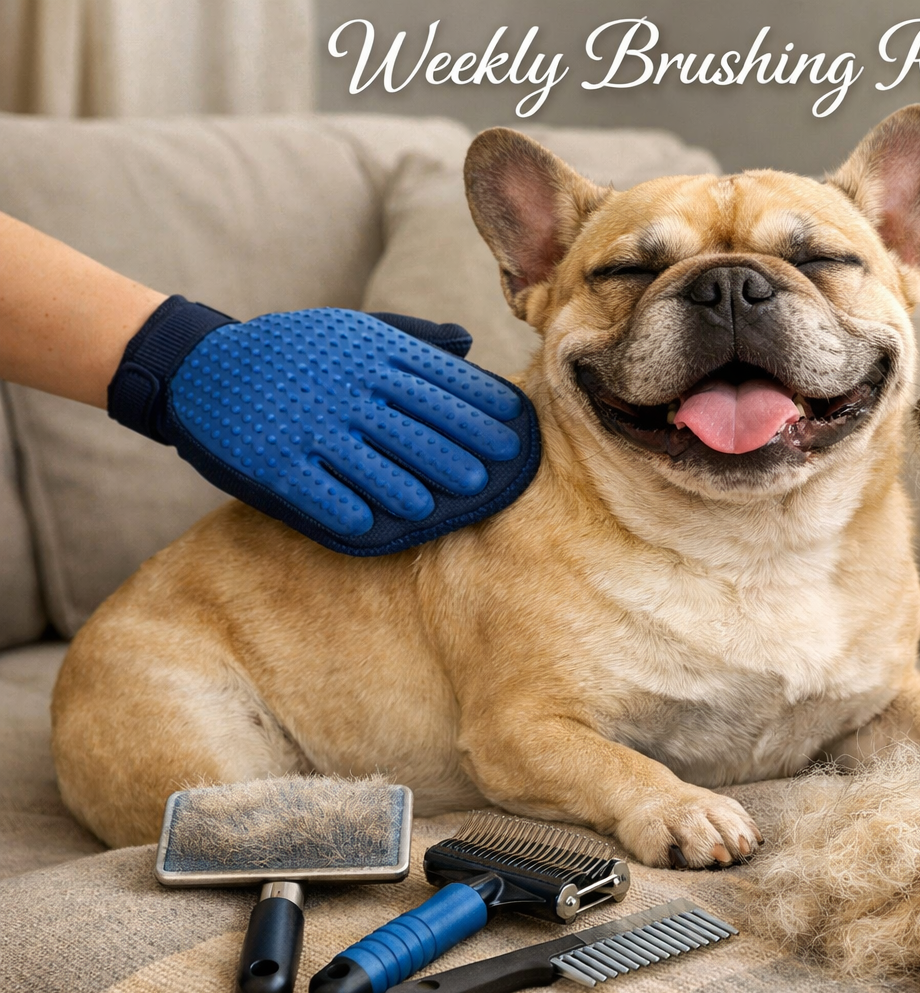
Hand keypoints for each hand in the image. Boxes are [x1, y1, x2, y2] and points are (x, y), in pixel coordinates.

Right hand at [107, 298, 540, 554]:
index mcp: (371, 356)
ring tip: (433, 507)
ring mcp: (309, 426)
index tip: (513, 434)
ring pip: (370, 464)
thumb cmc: (294, 351)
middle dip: (454, 454)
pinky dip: (343, 509)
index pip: (439, 384)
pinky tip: (368, 526)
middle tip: (485, 479)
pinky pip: (316, 490)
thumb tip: (469, 343)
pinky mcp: (274, 460)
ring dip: (406, 489)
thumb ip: (412, 340)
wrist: (199, 364)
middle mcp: (346, 389)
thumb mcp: (352, 332)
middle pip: (414, 427)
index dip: (480, 410)